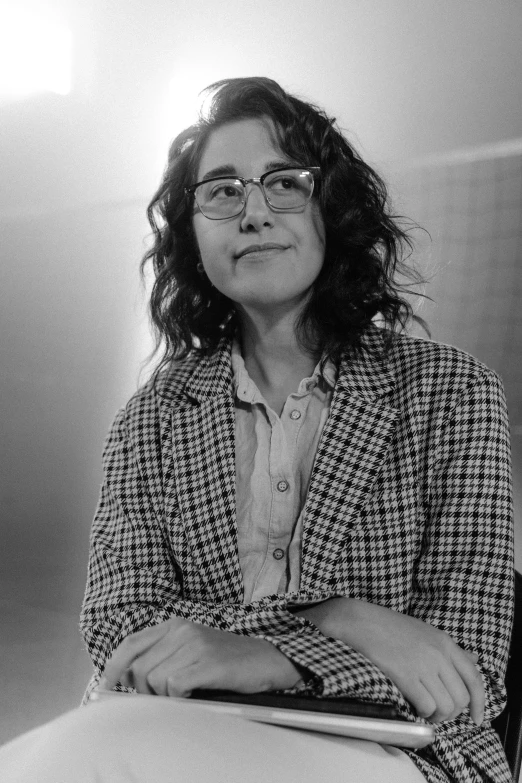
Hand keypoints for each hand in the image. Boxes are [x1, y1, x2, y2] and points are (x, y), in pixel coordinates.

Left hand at [100, 617, 301, 696]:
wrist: (267, 659)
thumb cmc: (227, 660)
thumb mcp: (191, 649)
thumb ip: (162, 656)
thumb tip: (128, 679)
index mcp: (174, 625)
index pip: (131, 643)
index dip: (114, 667)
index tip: (107, 686)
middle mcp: (181, 630)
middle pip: (139, 668)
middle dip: (145, 690)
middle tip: (165, 697)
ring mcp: (195, 645)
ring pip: (155, 680)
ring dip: (165, 696)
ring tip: (185, 694)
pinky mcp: (207, 662)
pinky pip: (175, 686)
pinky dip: (180, 697)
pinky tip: (194, 694)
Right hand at [297, 598, 483, 724]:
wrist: (359, 620)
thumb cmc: (389, 626)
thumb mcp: (426, 632)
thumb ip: (450, 650)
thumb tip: (474, 660)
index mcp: (445, 642)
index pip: (474, 677)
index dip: (480, 702)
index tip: (477, 718)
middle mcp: (438, 653)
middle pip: (461, 697)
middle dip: (452, 712)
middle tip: (436, 712)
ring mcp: (423, 664)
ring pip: (446, 706)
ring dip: (436, 715)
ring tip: (424, 710)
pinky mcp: (405, 674)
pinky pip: (426, 705)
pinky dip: (422, 713)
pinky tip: (413, 706)